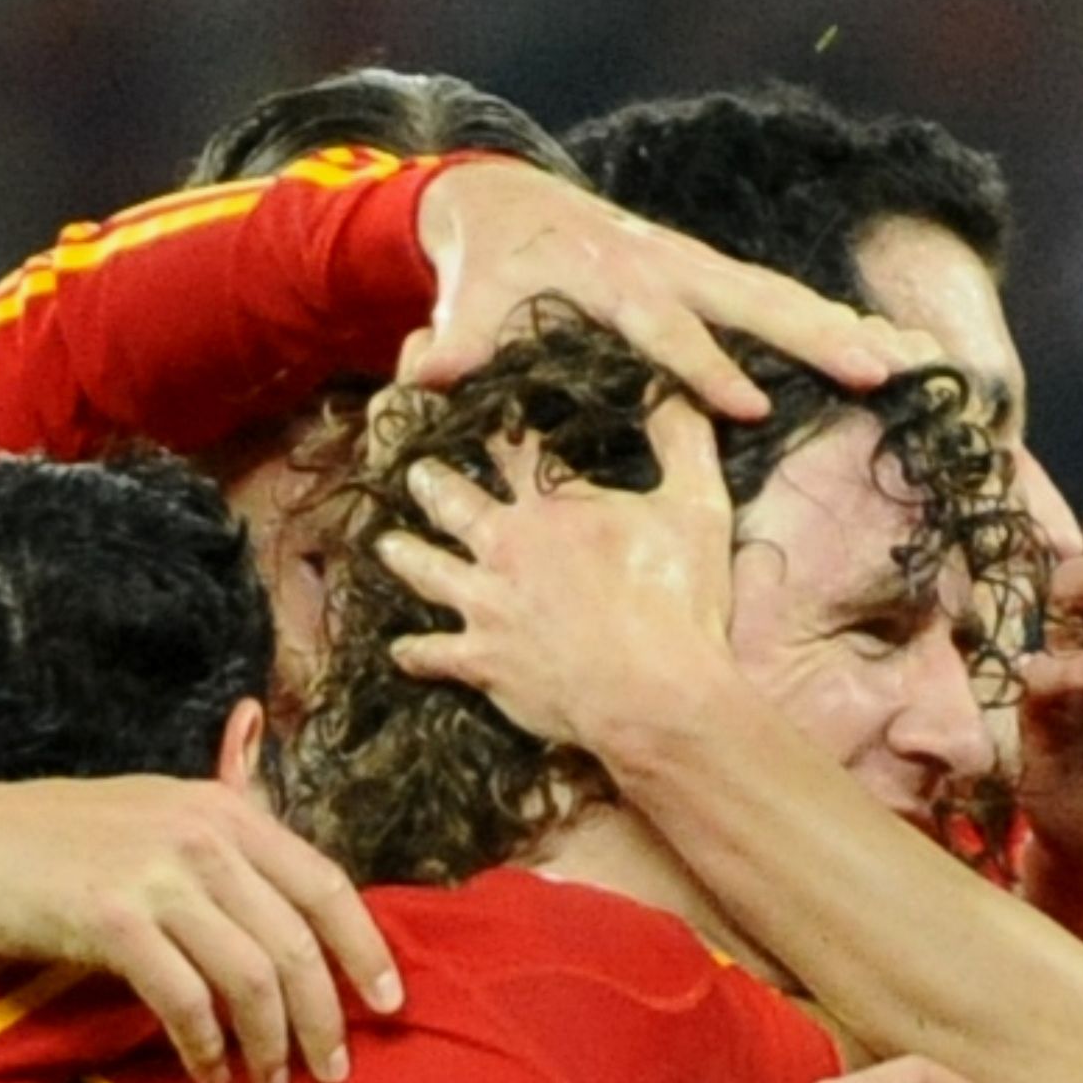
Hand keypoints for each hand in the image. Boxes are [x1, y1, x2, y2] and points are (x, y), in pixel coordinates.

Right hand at [0, 776, 403, 1082]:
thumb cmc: (72, 841)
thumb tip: (307, 904)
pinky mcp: (113, 923)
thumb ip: (235, 847)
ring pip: (250, 977)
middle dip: (326, 1017)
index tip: (390, 1005)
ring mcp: (159, 878)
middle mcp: (204, 839)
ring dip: (271, 1043)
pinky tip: (211, 1077)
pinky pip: (184, 1000)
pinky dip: (206, 1048)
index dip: (366, 950)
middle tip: (336, 1071)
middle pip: (297, 942)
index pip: (327, 885)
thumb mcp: (167, 815)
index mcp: (230, 812)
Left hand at [379, 397, 739, 748]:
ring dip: (404, 554)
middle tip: (416, 472)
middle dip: (431, 481)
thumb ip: (683, 439)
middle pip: (453, 502)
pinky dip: (413, 652)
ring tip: (385, 544)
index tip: (484, 412)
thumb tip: (668, 387)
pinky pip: (431, 654)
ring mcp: (486, 605)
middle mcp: (506, 546)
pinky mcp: (481, 660)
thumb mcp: (697, 507)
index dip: (499, 431)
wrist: (652, 694)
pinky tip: (398, 649)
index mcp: (551, 505)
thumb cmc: (678, 600)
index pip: (514, 452)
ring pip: (427, 570)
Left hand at [406, 161, 938, 419]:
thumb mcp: (466, 293)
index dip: (705, 368)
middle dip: (814, 334)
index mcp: (611, 272)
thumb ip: (454, 337)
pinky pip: (781, 297)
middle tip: (876, 367)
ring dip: (841, 325)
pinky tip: (884, 345)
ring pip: (780, 295)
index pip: (665, 327)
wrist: (503, 201)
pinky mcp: (711, 274)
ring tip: (902, 359)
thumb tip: (423, 374)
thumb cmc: (487, 259)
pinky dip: (833, 317)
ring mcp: (695, 264)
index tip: (750, 409)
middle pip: (752, 300)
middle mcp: (666, 262)